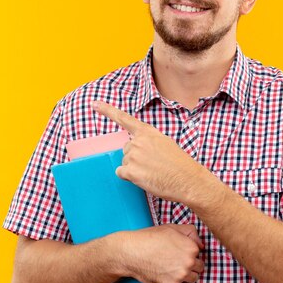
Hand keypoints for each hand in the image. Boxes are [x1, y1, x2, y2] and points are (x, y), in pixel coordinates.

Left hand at [93, 101, 213, 203]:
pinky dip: (130, 178)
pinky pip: (121, 173)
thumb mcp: (165, 144)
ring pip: (125, 162)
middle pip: (126, 150)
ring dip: (135, 169)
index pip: (124, 119)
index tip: (94, 104)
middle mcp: (138, 141)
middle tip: (153, 165)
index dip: (107, 111)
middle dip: (136, 158)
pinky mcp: (130, 171)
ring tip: (153, 172)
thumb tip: (135, 150)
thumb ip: (148, 142)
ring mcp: (133, 156)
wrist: (187, 179)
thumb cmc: (179, 164)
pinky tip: (145, 178)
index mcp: (148, 132)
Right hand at [118, 224, 204, 282]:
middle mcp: (189, 262)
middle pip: (199, 268)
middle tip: (177, 261)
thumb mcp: (172, 228)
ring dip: (187, 276)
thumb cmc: (151, 238)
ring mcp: (181, 276)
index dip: (191, 253)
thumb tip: (201, 245)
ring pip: (193, 279)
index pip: (200, 254)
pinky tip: (170, 278)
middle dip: (191, 265)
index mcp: (191, 247)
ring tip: (174, 269)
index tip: (181, 252)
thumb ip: (191, 233)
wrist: (132, 252)